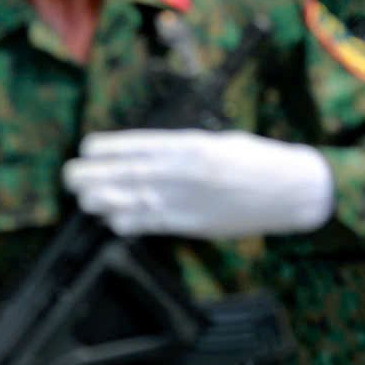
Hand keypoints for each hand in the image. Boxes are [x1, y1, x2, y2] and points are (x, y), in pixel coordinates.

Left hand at [61, 130, 335, 239]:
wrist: (293, 189)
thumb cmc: (255, 159)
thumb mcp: (217, 140)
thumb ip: (182, 147)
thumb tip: (146, 152)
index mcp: (191, 144)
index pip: (140, 145)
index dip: (109, 148)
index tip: (86, 147)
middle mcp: (186, 172)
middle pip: (131, 174)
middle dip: (97, 175)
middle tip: (71, 175)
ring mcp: (191, 200)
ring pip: (138, 201)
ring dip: (105, 200)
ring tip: (82, 198)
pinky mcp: (197, 225)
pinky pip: (158, 224)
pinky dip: (132, 222)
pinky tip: (112, 221)